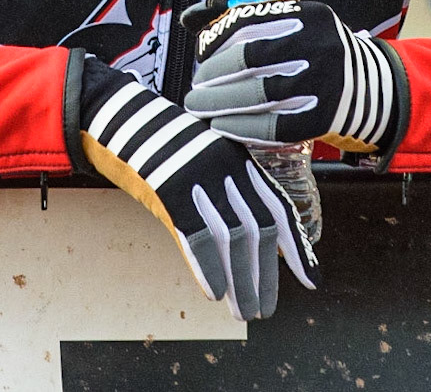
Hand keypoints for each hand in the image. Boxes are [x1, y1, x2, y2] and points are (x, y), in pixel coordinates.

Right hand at [79, 60, 316, 320]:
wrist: (121, 118)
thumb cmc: (159, 146)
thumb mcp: (202, 162)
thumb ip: (226, 192)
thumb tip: (248, 238)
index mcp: (238, 161)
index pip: (278, 208)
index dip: (295, 247)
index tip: (309, 280)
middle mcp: (226, 168)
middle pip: (258, 230)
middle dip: (265, 276)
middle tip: (264, 310)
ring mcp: (200, 177)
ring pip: (231, 238)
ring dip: (240, 282)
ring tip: (243, 311)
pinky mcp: (171, 187)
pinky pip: (196, 234)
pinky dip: (208, 267)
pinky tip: (214, 292)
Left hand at [182, 0, 404, 152]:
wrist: (372, 87)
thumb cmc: (317, 53)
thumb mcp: (295, 24)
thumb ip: (248, 19)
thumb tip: (189, 19)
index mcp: (309, 16)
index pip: (248, 22)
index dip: (215, 40)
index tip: (201, 54)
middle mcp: (319, 46)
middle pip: (249, 60)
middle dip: (212, 76)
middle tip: (195, 88)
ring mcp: (324, 84)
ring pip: (258, 95)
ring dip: (220, 104)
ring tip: (201, 107)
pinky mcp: (323, 118)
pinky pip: (273, 127)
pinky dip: (241, 128)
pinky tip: (222, 126)